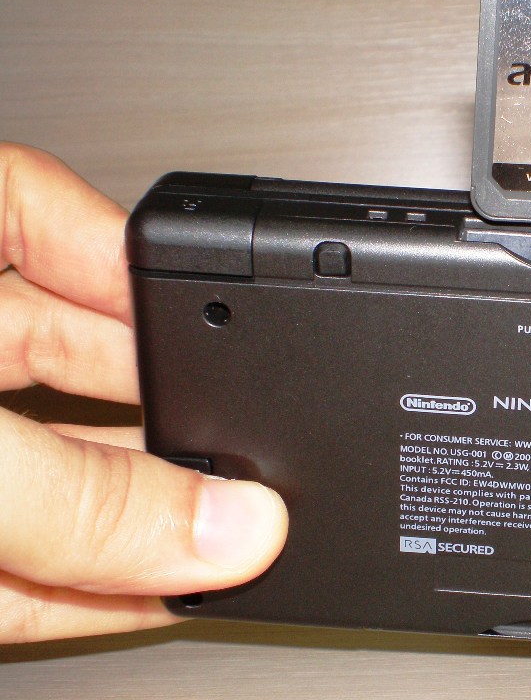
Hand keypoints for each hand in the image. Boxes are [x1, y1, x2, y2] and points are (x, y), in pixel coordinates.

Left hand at [0, 144, 287, 642]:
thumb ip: (75, 492)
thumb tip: (228, 528)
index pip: (27, 207)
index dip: (127, 242)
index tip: (210, 289)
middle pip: (66, 353)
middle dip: (160, 402)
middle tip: (231, 441)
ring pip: (52, 472)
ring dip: (140, 507)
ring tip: (224, 533)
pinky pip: (25, 568)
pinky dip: (91, 589)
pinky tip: (158, 599)